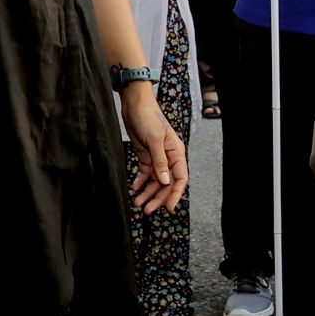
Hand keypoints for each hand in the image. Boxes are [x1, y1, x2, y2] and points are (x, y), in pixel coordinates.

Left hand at [122, 84, 188, 214]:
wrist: (134, 105)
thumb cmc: (148, 118)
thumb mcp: (154, 140)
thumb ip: (160, 162)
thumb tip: (165, 181)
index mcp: (176, 153)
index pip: (180, 178)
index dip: (175, 194)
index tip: (169, 208)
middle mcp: (168, 157)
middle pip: (166, 183)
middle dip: (157, 197)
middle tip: (147, 210)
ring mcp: (156, 157)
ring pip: (155, 181)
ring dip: (147, 192)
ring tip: (137, 203)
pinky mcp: (145, 156)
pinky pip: (145, 173)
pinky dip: (140, 182)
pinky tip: (134, 188)